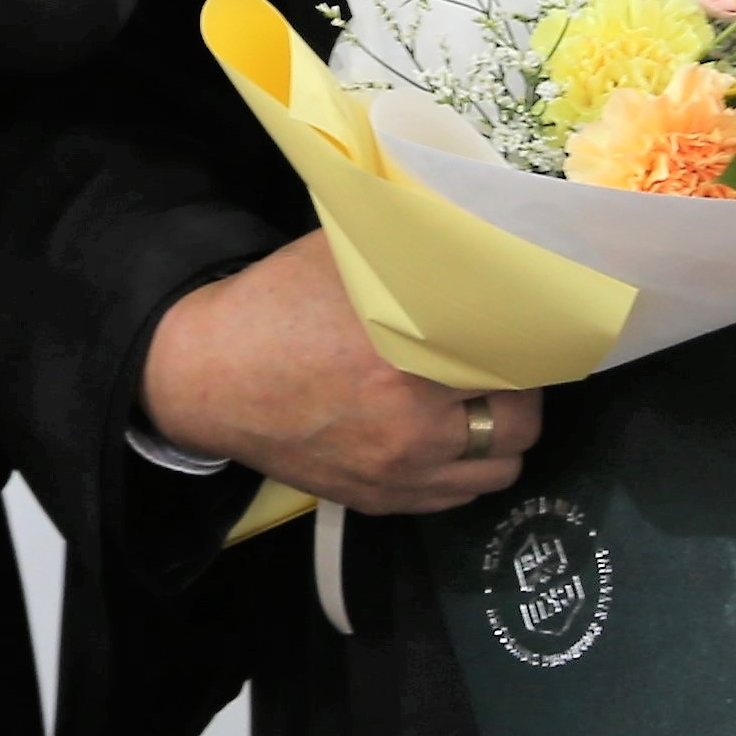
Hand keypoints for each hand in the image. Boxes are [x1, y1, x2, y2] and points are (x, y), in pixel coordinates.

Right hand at [139, 234, 540, 514]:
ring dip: (501, 432)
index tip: (528, 323)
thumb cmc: (273, 307)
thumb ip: (410, 255)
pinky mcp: (381, 500)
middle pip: (519, 419)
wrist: (206, 377)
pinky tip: (449, 433)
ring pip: (500, 467)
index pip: (511, 359)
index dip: (529, 340)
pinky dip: (468, 466)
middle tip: (504, 359)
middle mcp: (411, 428)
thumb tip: (470, 235)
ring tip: (480, 399)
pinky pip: (460, 495)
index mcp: (403, 360)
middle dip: (521, 387)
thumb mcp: (341, 259)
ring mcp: (398, 474)